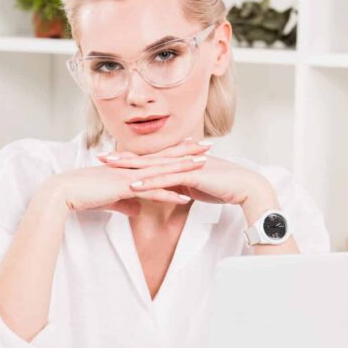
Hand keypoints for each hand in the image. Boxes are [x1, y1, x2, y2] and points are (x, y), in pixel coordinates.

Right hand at [39, 139, 209, 217]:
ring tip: (204, 167)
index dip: (175, 152)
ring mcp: (128, 176)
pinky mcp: (124, 188)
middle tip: (208, 146)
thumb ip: (124, 202)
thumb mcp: (108, 198)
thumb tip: (136, 209)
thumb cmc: (82, 193)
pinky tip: (183, 198)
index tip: (193, 147)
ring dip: (184, 169)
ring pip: (162, 172)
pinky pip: (150, 192)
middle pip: (165, 158)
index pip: (157, 157)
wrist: (64, 192)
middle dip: (187, 152)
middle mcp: (130, 167)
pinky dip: (167, 195)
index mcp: (128, 167)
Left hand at [98, 137, 271, 208]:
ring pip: (153, 167)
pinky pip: (166, 179)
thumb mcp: (198, 186)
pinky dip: (149, 182)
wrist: (246, 187)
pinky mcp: (192, 175)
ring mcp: (186, 166)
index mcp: (180, 161)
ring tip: (110, 169)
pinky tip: (134, 186)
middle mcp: (180, 160)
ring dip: (130, 168)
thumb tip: (172, 190)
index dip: (130, 158)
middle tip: (101, 156)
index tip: (111, 158)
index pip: (150, 159)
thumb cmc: (225, 187)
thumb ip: (183, 185)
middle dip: (123, 158)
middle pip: (146, 159)